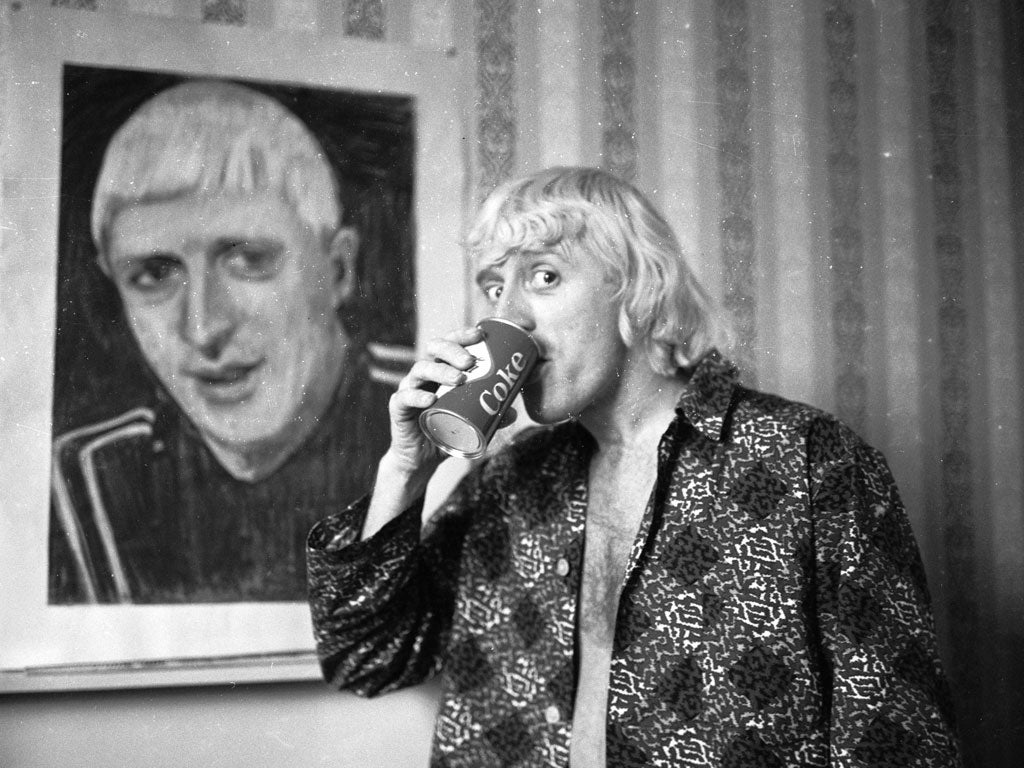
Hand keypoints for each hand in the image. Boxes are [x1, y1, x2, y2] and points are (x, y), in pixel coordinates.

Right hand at [382, 325, 484, 479]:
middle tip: (470, 362)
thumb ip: (490, 417)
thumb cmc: (445, 432)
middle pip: (434, 349)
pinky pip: (405, 398)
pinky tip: (431, 399)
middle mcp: (424, 374)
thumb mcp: (471, 423)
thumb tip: (513, 412)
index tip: (481, 335)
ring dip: (440, 371)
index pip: (450, 343)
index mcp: (441, 370)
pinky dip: (417, 397)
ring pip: (420, 369)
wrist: (421, 460)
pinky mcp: (398, 408)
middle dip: (453, 350)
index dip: (462, 335)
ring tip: (459, 379)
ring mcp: (409, 388)